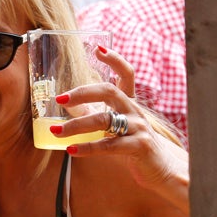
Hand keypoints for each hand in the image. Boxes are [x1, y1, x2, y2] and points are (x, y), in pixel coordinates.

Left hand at [55, 46, 186, 191]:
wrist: (159, 167)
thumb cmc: (132, 143)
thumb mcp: (114, 125)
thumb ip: (94, 112)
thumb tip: (67, 105)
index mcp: (129, 102)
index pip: (126, 74)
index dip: (115, 60)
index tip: (97, 49)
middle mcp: (135, 110)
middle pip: (109, 91)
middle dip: (82, 93)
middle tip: (59, 99)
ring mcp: (139, 127)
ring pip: (104, 120)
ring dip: (76, 126)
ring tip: (56, 131)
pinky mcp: (139, 146)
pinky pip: (109, 145)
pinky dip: (88, 147)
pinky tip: (72, 150)